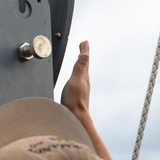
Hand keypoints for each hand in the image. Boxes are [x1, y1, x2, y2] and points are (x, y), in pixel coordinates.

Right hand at [60, 40, 112, 159]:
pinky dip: (78, 72)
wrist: (75, 117)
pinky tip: (76, 77)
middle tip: (83, 46)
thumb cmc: (74, 101)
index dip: (84, 49)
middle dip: (83, 54)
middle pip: (84, 64)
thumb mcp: (75, 82)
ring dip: (81, 62)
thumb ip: (79, 68)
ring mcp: (81, 87)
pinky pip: (79, 78)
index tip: (85, 41)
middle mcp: (84, 80)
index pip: (85, 59)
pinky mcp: (78, 92)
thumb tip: (85, 54)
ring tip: (80, 58)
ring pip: (82, 71)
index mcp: (83, 76)